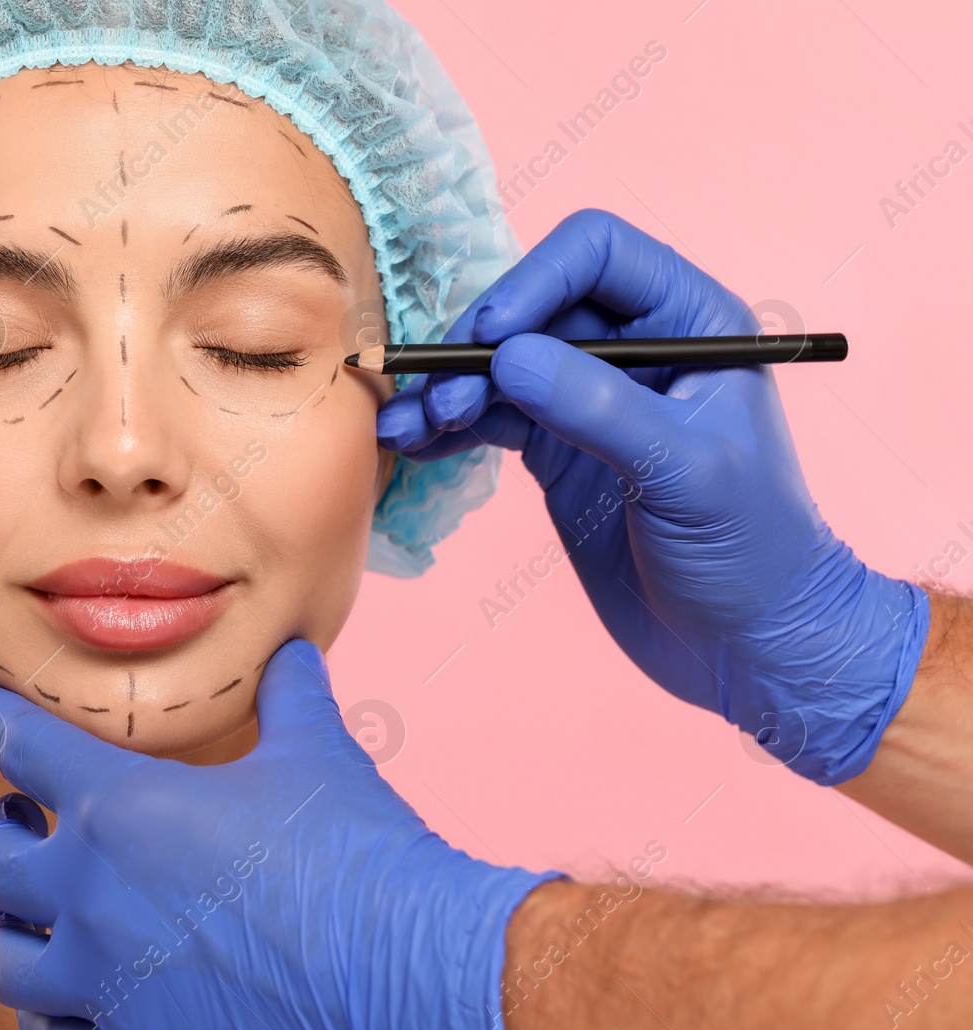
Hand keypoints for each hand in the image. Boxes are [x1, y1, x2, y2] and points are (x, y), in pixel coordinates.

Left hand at [0, 639, 559, 1029]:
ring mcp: (105, 986)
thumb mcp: (318, 756)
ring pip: (7, 962)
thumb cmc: (356, 858)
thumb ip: (291, 697)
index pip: (21, 745)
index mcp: (124, 808)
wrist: (404, 981)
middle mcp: (92, 897)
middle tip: (20, 828)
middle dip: (0, 838)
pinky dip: (55, 1016)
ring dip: (13, 935)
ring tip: (32, 925)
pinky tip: (75, 1003)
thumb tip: (293, 654)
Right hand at [376, 208, 929, 785]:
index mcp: (690, 322)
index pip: (596, 254)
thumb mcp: (684, 471)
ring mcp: (591, 401)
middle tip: (439, 402)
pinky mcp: (559, 451)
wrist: (749, 646)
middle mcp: (636, 348)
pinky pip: (489, 418)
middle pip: (531, 306)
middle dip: (475, 346)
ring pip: (500, 364)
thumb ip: (599, 408)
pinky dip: (447, 428)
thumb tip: (508, 356)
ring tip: (406, 429)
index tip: (492, 338)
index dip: (534, 280)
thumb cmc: (753, 552)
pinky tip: (413, 445)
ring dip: (448, 390)